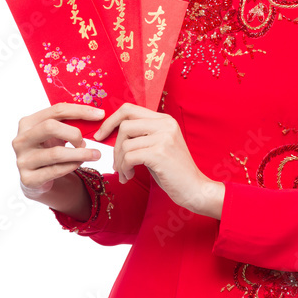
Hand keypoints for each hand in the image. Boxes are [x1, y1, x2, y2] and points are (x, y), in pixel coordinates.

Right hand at [13, 102, 103, 194]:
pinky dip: (72, 166)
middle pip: (50, 127)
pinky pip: (56, 170)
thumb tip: (97, 116)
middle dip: (75, 133)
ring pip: (56, 153)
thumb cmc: (48, 150)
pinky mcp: (28, 178)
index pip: (56, 110)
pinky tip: (80, 163)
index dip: (80, 111)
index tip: (100, 115)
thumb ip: (70, 124)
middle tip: (86, 142)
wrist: (35, 179)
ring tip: (94, 155)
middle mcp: (21, 140)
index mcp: (28, 123)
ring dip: (80, 154)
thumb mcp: (56, 135)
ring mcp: (22, 160)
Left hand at [93, 103, 224, 217]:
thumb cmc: (173, 171)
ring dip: (119, 162)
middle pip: (124, 125)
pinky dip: (124, 168)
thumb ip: (140, 137)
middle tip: (117, 164)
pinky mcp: (160, 153)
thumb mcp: (158, 147)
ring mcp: (164, 137)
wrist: (195, 188)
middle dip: (114, 147)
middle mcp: (165, 124)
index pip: (129, 109)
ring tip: (125, 174)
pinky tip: (129, 177)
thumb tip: (110, 134)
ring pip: (125, 143)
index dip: (111, 121)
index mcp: (164, 119)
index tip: (101, 136)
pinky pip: (129, 156)